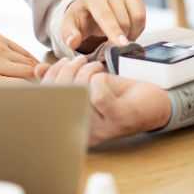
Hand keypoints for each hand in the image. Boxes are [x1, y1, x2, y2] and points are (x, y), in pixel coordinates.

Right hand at [36, 56, 169, 144]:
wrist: (156, 101)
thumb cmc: (119, 94)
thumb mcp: (88, 84)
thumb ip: (64, 79)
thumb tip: (38, 70)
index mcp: (72, 125)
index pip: (48, 102)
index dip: (50, 78)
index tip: (62, 64)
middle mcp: (83, 133)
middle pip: (60, 96)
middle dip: (67, 70)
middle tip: (80, 60)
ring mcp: (101, 129)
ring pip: (78, 92)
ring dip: (85, 71)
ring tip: (95, 66)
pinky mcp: (118, 120)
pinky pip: (97, 93)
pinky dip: (99, 77)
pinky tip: (104, 76)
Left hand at [60, 0, 145, 52]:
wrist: (93, 1)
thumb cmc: (82, 16)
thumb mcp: (70, 25)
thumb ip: (69, 34)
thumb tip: (73, 42)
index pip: (105, 15)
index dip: (114, 31)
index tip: (122, 45)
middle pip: (123, 19)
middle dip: (121, 37)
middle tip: (115, 47)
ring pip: (137, 16)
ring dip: (132, 33)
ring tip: (121, 38)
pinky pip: (143, 15)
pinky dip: (138, 27)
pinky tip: (128, 30)